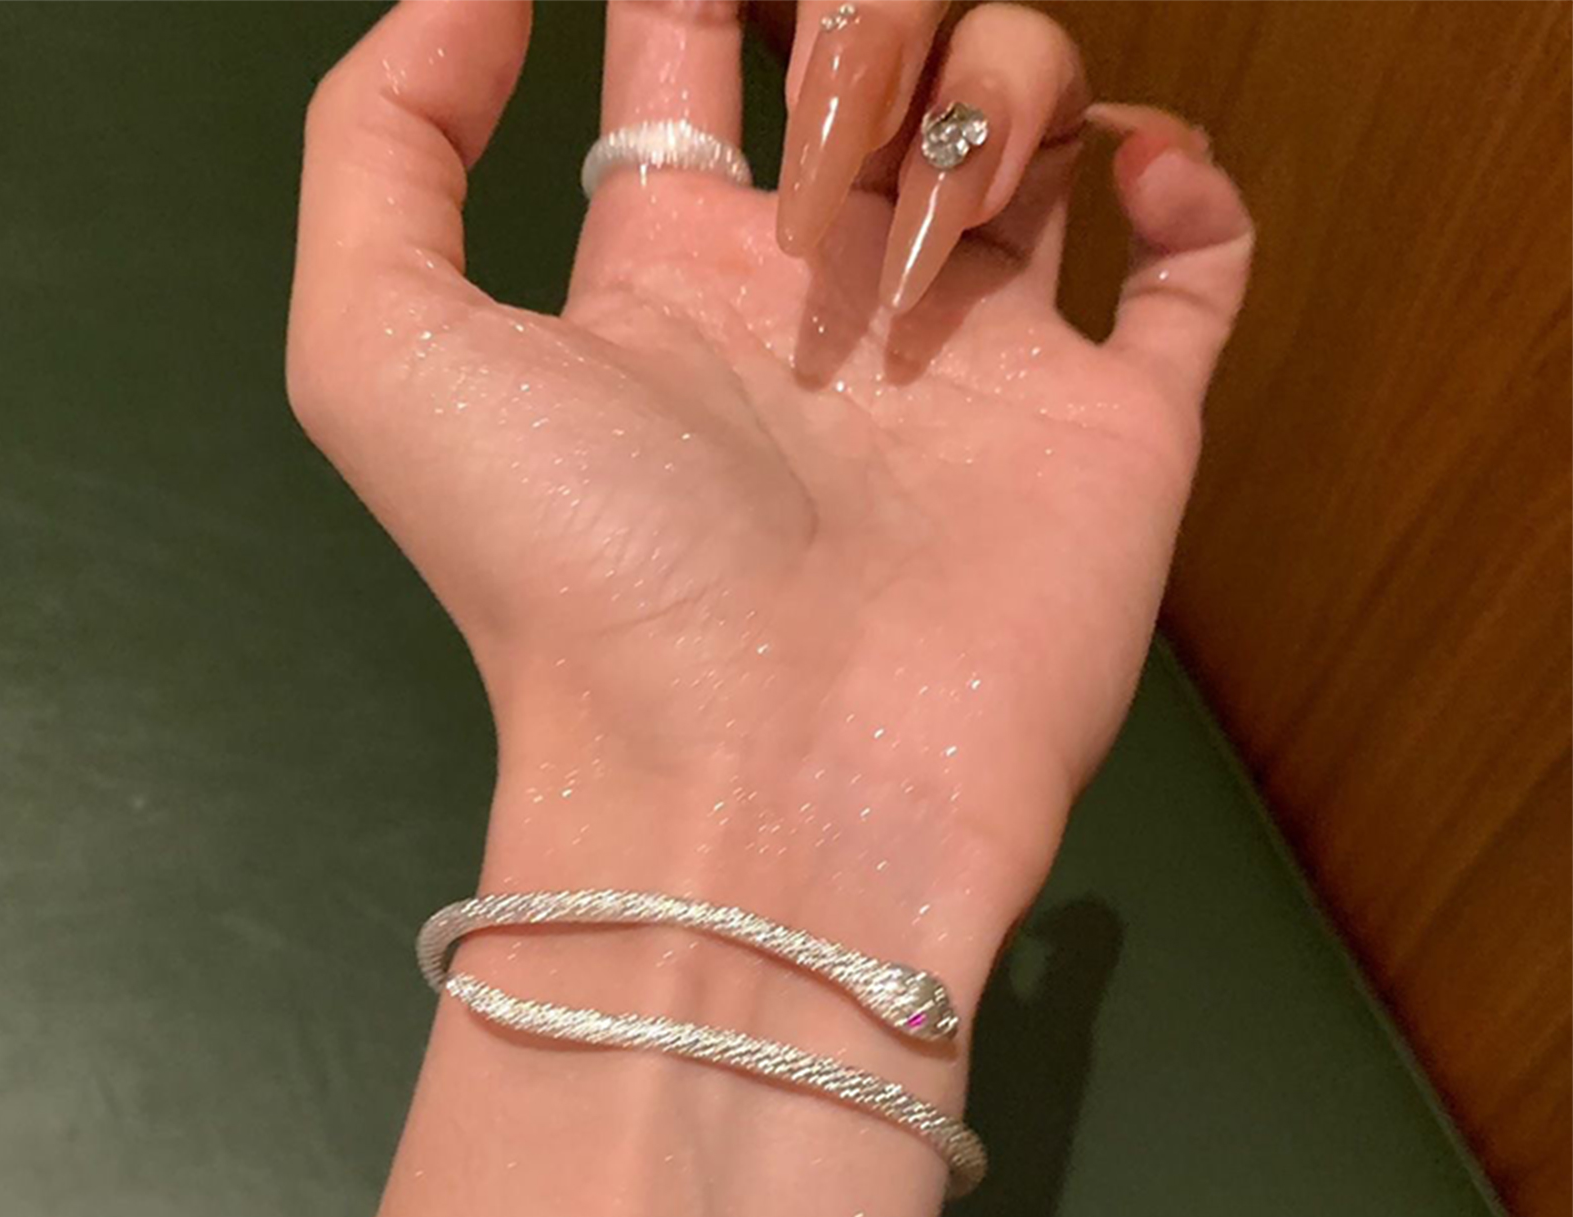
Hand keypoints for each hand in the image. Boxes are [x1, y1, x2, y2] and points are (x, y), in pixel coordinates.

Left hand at [287, 0, 1252, 1002]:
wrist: (762, 782)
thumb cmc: (581, 574)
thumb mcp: (383, 353)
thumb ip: (381, 145)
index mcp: (674, 265)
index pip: (695, 40)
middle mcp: (830, 298)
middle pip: (884, 50)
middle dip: (870, 18)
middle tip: (833, 139)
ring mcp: (983, 359)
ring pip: (1033, 122)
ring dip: (1005, 82)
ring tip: (933, 236)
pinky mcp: (1111, 426)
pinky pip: (1193, 265)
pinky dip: (1189, 186)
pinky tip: (1137, 182)